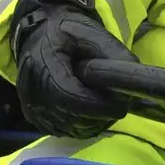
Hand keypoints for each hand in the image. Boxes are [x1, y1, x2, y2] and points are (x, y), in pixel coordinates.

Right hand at [11, 0, 135, 137]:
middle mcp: (32, 92)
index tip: (121, 106)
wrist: (40, 35)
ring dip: (93, 123)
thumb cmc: (68, 33)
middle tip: (118, 106)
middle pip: (72, 117)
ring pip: (70, 129)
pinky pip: (64, 131)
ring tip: (106, 107)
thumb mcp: (93, 35)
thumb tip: (132, 83)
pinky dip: (82, 126)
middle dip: (100, 115)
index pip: (70, 97)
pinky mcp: (35, 118)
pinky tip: (92, 113)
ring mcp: (32, 108)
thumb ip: (114, 55)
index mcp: (43, 66)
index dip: (98, 106)